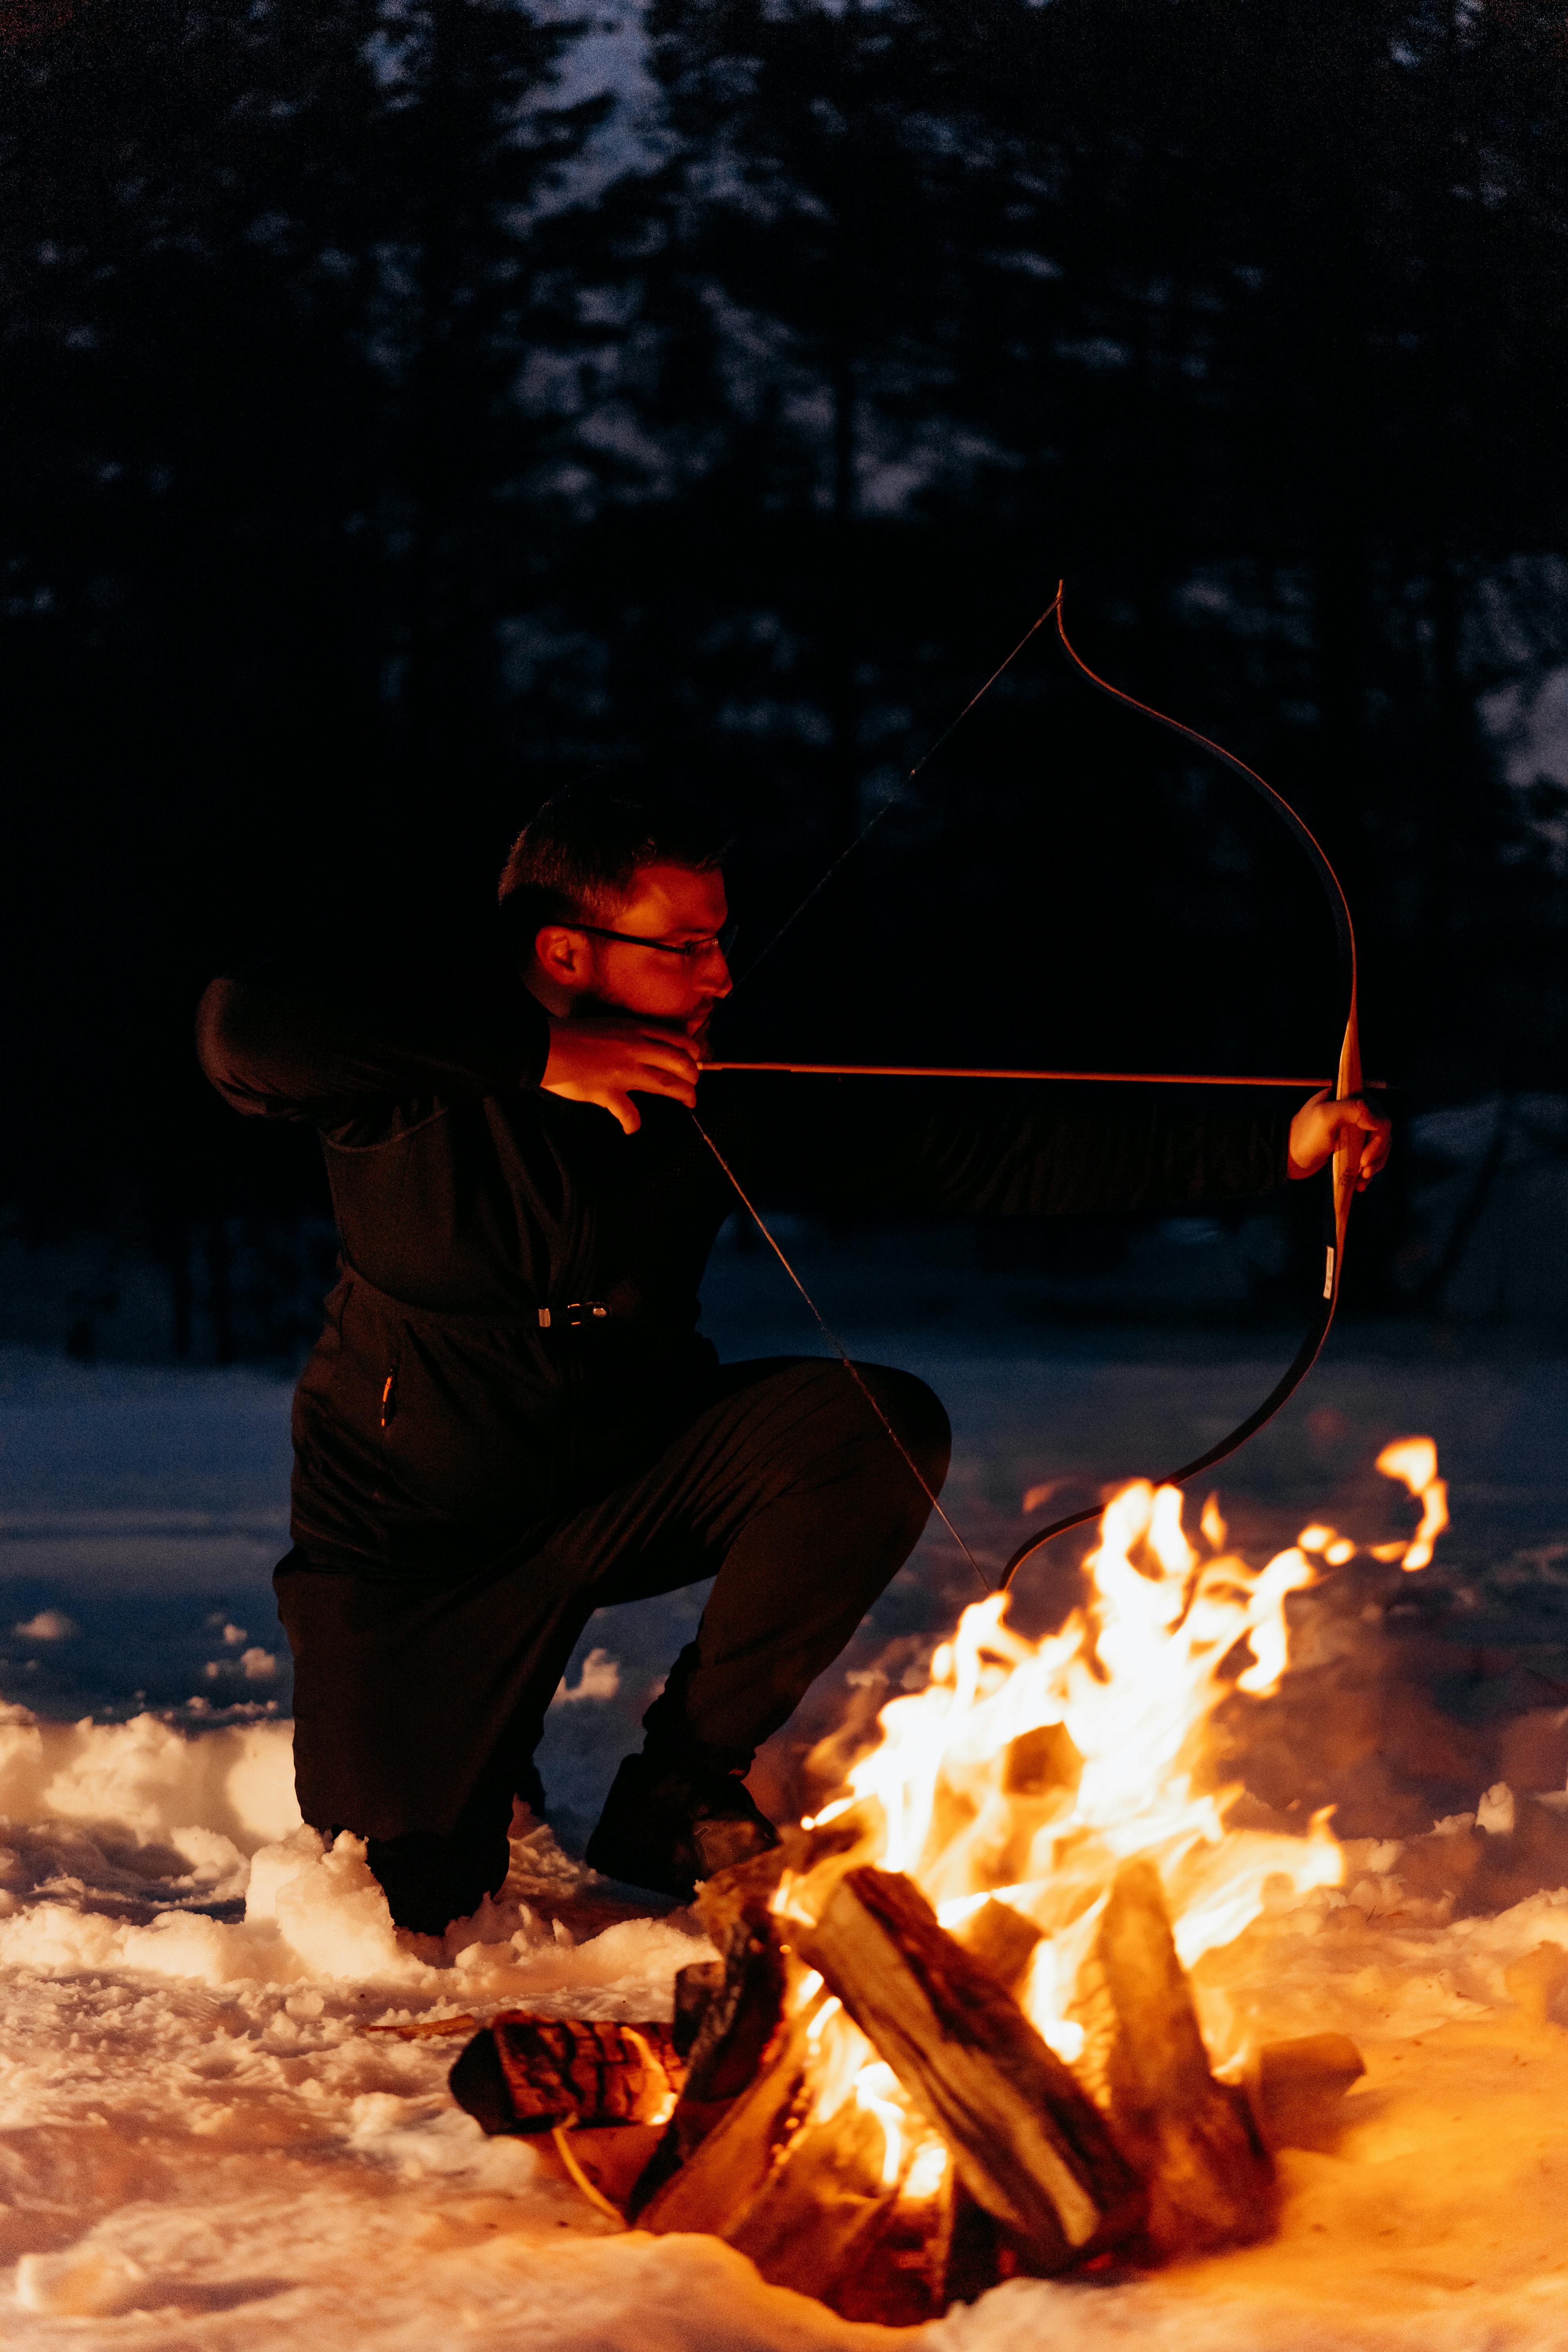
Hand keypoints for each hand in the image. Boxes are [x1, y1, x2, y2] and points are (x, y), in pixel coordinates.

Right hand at [541, 1016, 700, 1135]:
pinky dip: (633, 1123)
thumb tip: (646, 1048)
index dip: (692, 1053)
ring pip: (667, 1084)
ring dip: (684, 1095)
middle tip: (693, 1085)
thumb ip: (630, 1036)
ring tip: (689, 1102)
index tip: (694, 1061)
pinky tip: (632, 1127)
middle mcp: (635, 1048)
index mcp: (634, 1030)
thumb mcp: (608, 1026)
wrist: (544, 1047)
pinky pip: (629, 1113)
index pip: (677, 1040)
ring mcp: (624, 1071)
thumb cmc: (571, 1035)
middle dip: (693, 1075)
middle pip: (680, 1062)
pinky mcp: (608, 1092)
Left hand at [1287, 1089, 1390, 1189]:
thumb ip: (1353, 1110)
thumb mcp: (1325, 1117)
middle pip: (1381, 1133)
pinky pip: (1368, 1156)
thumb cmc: (1304, 1136)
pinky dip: (1367, 1169)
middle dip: (1378, 1154)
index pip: (1379, 1116)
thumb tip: (1379, 1121)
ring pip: (1378, 1146)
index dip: (1378, 1138)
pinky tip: (1360, 1182)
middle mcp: (1354, 1112)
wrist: (1287, 1158)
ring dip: (1375, 1164)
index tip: (1365, 1159)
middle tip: (1366, 1171)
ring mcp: (1353, 1130)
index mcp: (1350, 1099)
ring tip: (1363, 1179)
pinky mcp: (1350, 1146)